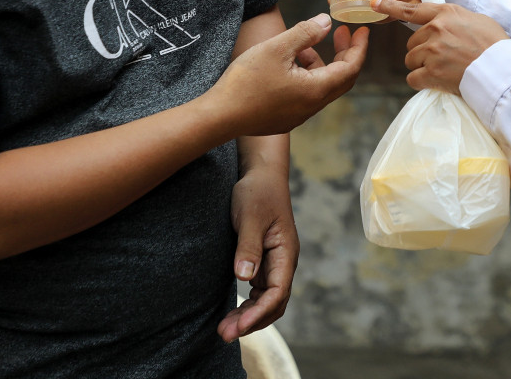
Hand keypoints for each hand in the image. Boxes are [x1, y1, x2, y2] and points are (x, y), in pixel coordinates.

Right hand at [209, 15, 367, 134]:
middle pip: (341, 79)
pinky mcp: (285, 118)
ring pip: (321, 86)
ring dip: (321, 64)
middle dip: (345, 54)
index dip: (359, 47)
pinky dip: (307, 75)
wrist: (220, 116)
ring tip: (304, 45)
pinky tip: (288, 63)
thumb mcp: (277, 48)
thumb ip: (305, 33)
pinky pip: (307, 94)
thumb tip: (326, 22)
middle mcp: (313, 106)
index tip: (362, 30)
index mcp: (316, 90)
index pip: (351, 68)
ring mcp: (299, 115)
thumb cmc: (247, 80)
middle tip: (342, 33)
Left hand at [218, 167, 298, 341]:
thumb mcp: (250, 217)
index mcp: (286, 253)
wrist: (261, 174)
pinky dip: (248, 306)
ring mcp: (275, 263)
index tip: (238, 327)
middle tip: (224, 335)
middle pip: (274, 303)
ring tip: (224, 330)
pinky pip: (260, 292)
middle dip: (252, 322)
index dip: (258, 313)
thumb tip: (244, 278)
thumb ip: (248, 247)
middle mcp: (284, 262)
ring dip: (249, 317)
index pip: (277, 293)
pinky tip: (233, 313)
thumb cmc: (257, 192)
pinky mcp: (265, 261)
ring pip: (267, 300)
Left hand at [371, 0, 506, 93]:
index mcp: (445, 14)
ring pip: (411, 60)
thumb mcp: (475, 19)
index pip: (411, 9)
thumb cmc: (494, 44)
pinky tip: (437, 81)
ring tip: (443, 69)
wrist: (502, 68)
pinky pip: (413, 78)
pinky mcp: (432, 73)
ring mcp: (432, 51)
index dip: (391, 6)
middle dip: (422, 50)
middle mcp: (435, 30)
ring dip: (422, 66)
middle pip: (412, 42)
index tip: (375, 4)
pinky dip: (422, 81)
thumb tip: (443, 22)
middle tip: (442, 57)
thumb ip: (453, 18)